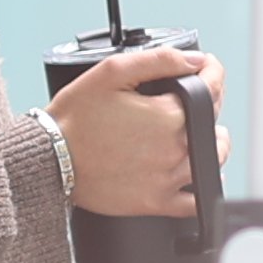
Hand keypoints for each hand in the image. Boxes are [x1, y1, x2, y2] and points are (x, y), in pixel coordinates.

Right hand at [45, 44, 221, 221]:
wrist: (48, 160)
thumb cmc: (74, 118)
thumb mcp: (111, 73)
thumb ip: (160, 60)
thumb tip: (198, 60)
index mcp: (169, 115)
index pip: (211, 88)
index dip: (213, 71)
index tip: (208, 68)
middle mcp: (174, 148)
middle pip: (214, 123)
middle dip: (208, 105)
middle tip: (187, 100)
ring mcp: (167, 178)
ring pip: (213, 159)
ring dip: (211, 143)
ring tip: (194, 135)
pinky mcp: (155, 202)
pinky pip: (196, 202)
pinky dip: (204, 188)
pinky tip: (194, 174)